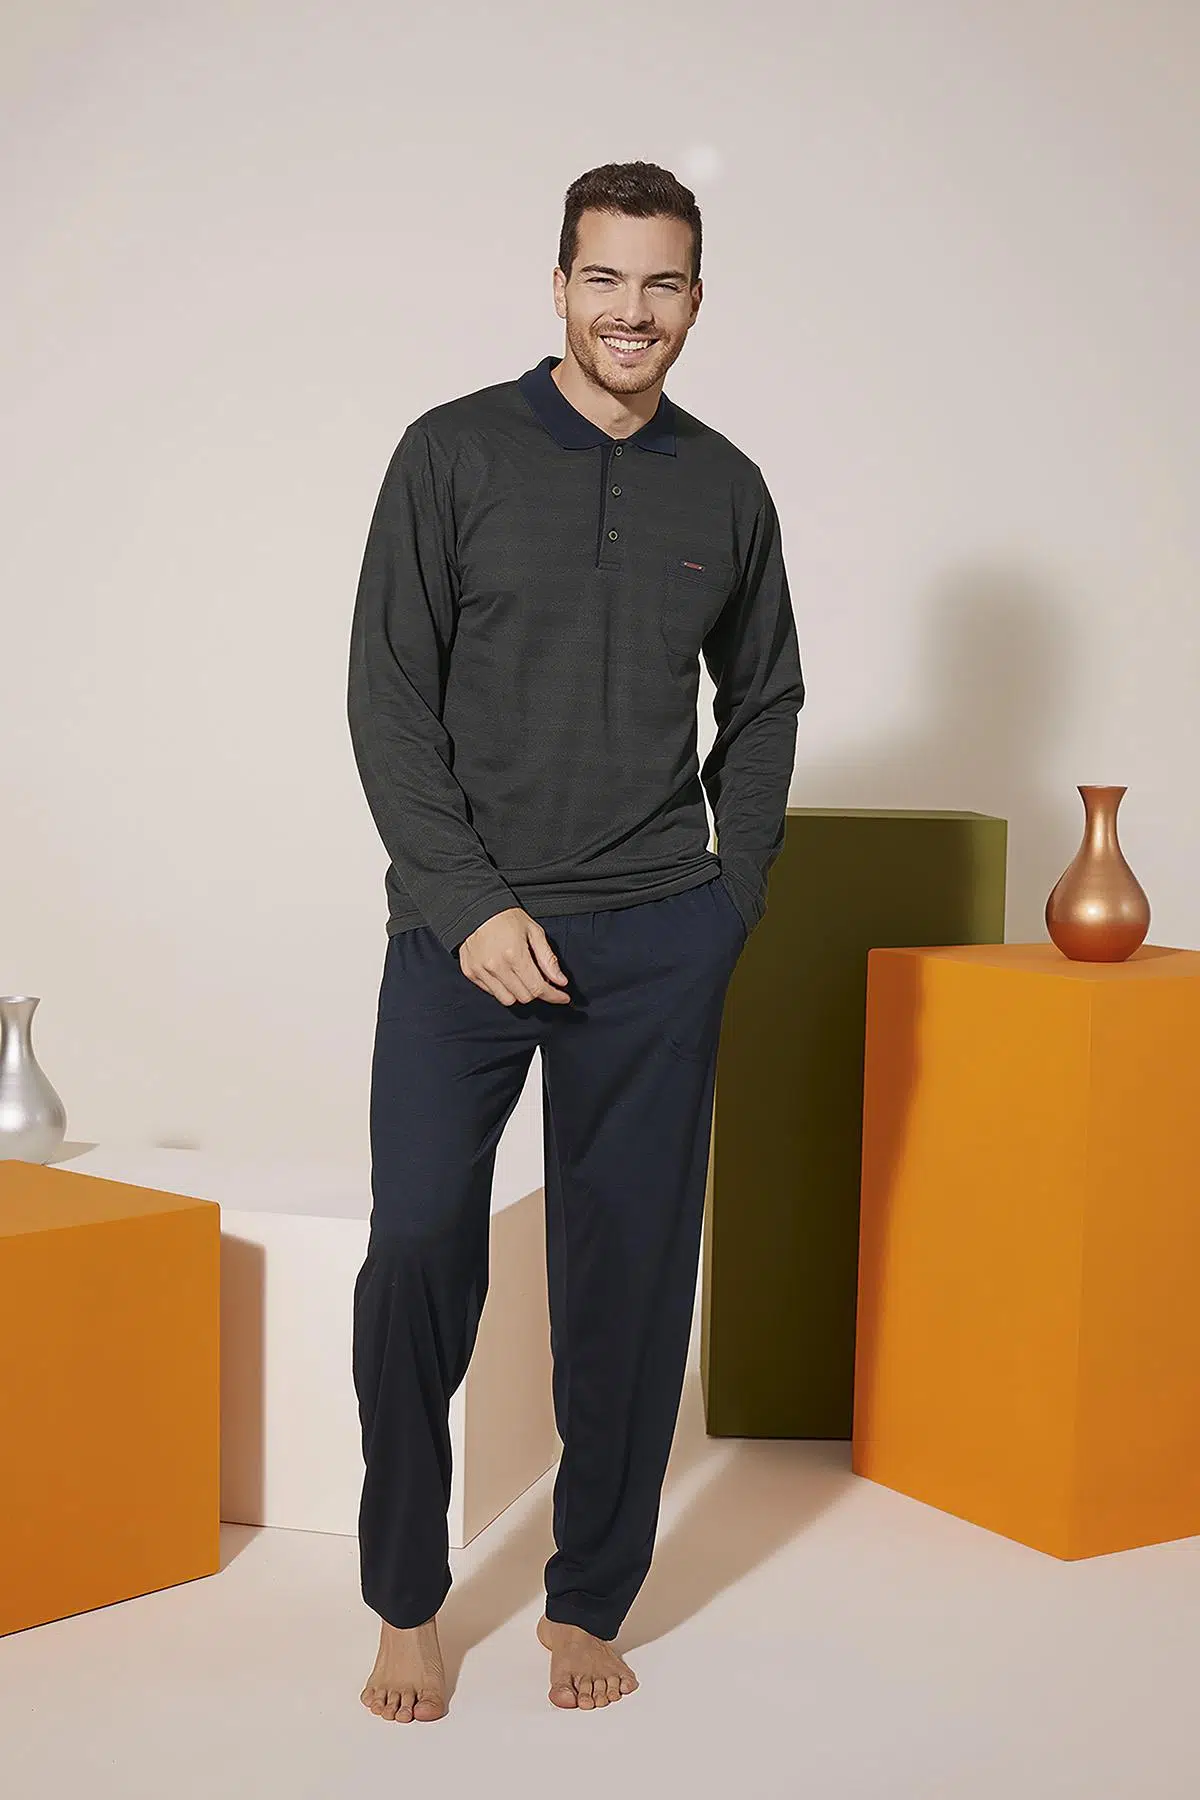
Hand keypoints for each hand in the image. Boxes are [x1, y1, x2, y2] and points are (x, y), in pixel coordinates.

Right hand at [457, 907, 572, 1006]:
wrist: (477, 909)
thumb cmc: (506, 917)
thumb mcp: (534, 932)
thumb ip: (548, 959)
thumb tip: (560, 981)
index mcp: (514, 954)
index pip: (538, 987)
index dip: (553, 995)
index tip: (562, 997)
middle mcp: (495, 966)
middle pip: (524, 997)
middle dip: (537, 992)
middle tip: (540, 979)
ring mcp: (480, 971)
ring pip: (507, 999)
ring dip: (519, 993)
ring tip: (521, 977)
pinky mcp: (470, 972)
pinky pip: (491, 992)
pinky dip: (502, 988)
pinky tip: (505, 974)